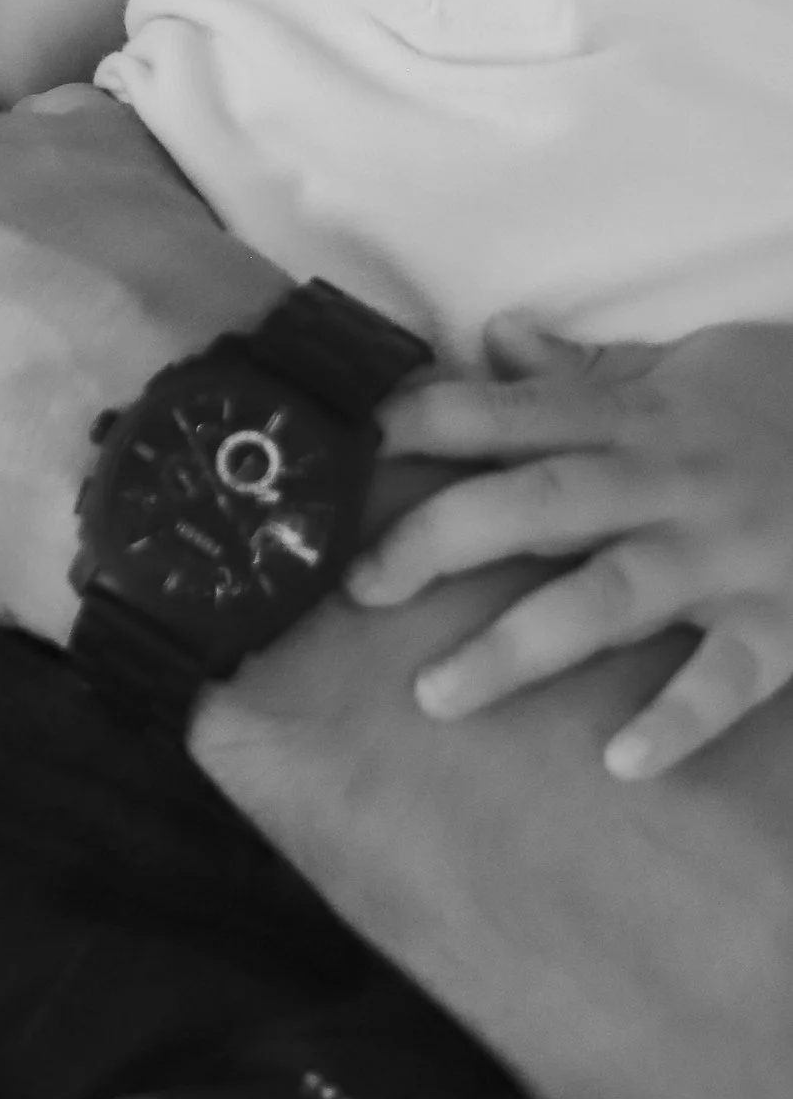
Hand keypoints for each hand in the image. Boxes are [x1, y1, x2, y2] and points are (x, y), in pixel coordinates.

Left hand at [351, 316, 792, 776]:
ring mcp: (729, 558)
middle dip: (440, 541)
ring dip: (517, 647)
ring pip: (608, 599)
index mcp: (640, 419)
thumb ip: (591, 369)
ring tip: (435, 694)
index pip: (511, 414)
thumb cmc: (791, 407)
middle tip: (357, 588)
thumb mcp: (693, 365)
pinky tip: (622, 761)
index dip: (428, 422)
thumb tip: (496, 338)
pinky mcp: (785, 624)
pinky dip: (678, 719)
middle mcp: (672, 485)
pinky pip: (727, 680)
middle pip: (539, 504)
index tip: (350, 447)